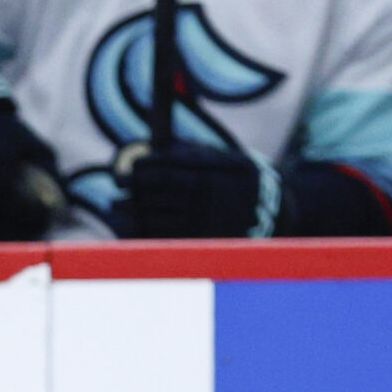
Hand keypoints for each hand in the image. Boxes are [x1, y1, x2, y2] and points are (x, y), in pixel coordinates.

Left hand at [117, 141, 285, 237]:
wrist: (274, 212)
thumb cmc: (240, 181)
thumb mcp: (228, 159)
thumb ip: (196, 154)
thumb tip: (160, 149)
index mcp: (215, 174)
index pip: (169, 169)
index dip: (145, 168)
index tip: (128, 169)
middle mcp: (211, 198)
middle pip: (162, 191)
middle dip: (135, 188)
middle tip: (118, 185)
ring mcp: (206, 222)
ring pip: (160, 216)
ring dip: (134, 211)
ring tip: (117, 206)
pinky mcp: (202, 243)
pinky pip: (166, 238)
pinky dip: (144, 232)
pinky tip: (131, 225)